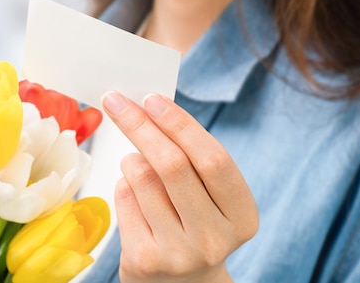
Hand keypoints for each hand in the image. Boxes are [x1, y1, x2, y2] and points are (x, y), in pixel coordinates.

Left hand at [101, 91, 258, 282]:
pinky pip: (123, 198)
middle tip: (118, 101)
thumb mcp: (211, 196)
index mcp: (242, 216)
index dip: (180, 124)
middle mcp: (214, 238)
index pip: (213, 158)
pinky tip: (133, 193)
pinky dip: (123, 183)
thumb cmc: (196, 222)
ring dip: (132, 159)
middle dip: (141, 126)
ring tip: (138, 163)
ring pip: (141, 178)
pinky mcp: (144, 260)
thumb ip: (192, 158)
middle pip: (172, 165)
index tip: (152, 99)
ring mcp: (178, 253)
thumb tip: (150, 107)